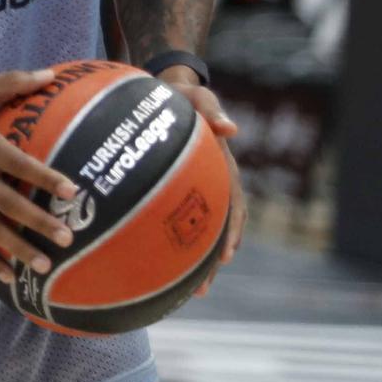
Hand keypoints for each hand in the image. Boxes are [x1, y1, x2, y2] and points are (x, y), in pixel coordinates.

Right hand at [0, 69, 80, 285]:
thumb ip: (13, 82)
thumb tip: (50, 75)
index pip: (18, 164)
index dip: (45, 178)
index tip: (72, 192)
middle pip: (9, 202)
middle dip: (38, 222)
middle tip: (68, 237)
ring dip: (18, 248)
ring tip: (44, 265)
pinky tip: (8, 277)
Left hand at [159, 67, 243, 294]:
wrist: (167, 89)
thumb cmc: (183, 93)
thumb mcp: (198, 95)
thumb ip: (211, 108)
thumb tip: (231, 129)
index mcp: (220, 167)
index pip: (232, 203)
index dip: (230, 231)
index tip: (224, 256)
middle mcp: (210, 183)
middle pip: (216, 228)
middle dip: (210, 261)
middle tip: (202, 290)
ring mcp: (192, 188)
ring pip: (195, 229)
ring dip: (192, 260)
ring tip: (180, 292)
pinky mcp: (170, 189)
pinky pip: (169, 218)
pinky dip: (166, 240)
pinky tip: (148, 261)